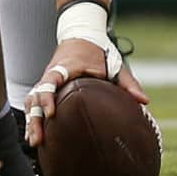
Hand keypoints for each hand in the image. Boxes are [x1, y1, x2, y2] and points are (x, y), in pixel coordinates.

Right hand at [24, 38, 148, 147]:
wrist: (82, 34)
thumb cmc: (99, 51)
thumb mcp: (115, 63)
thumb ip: (128, 83)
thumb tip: (144, 102)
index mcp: (67, 67)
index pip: (51, 80)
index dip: (48, 97)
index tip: (51, 113)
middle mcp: (52, 73)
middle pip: (36, 95)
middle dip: (35, 117)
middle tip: (38, 138)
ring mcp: (47, 79)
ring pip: (32, 100)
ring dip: (32, 120)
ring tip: (34, 142)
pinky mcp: (46, 86)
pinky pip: (35, 101)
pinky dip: (34, 117)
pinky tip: (36, 136)